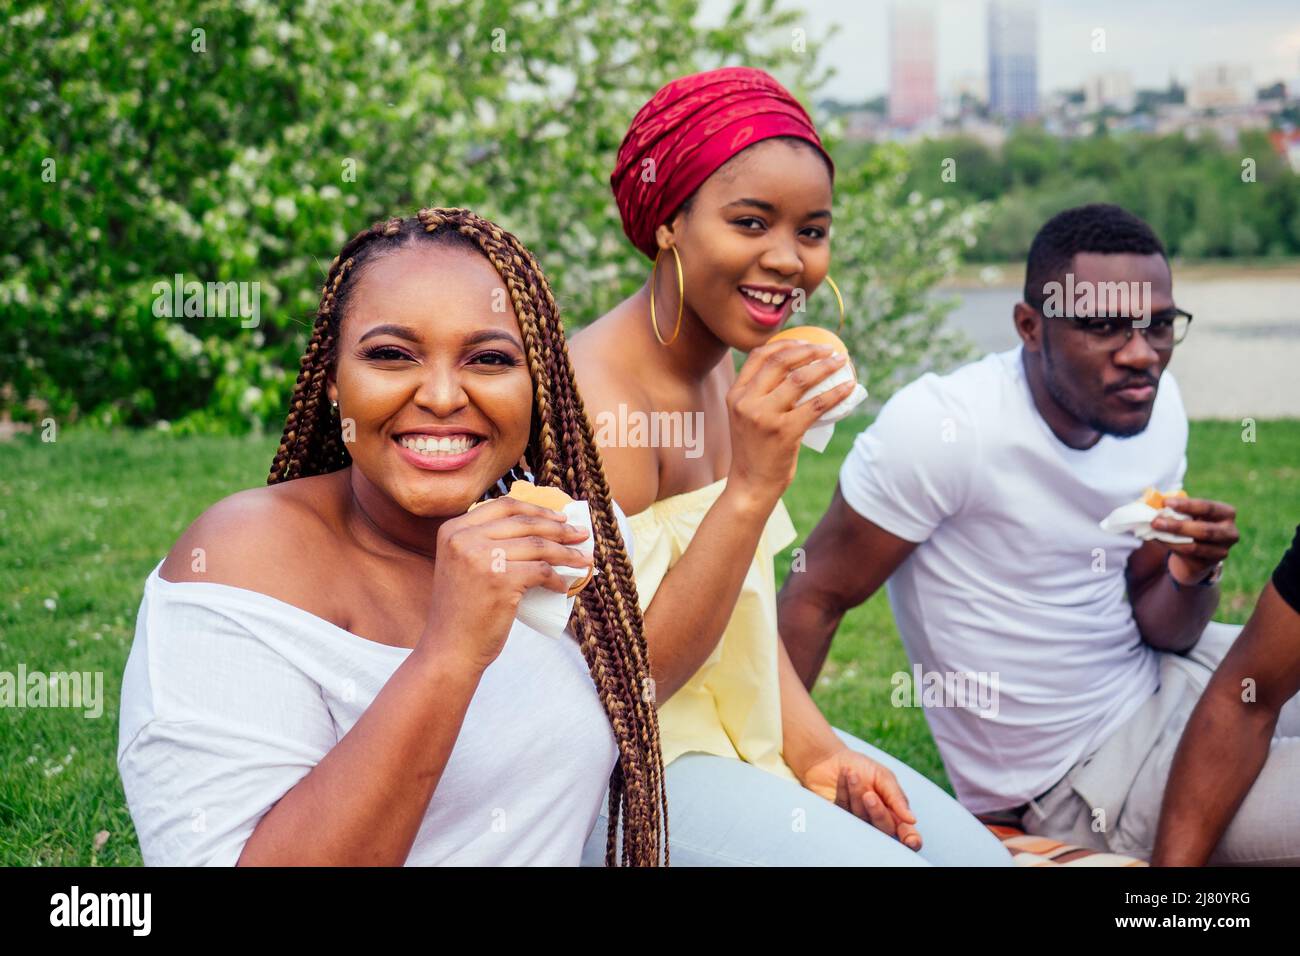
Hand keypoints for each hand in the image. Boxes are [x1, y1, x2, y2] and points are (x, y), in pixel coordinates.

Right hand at [418, 496, 592, 670]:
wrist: (450, 648)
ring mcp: (482, 558)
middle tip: (582, 536)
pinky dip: (558, 579)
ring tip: (583, 560)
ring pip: (539, 546)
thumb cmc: (463, 611)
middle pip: (525, 524)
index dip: (537, 509)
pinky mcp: (500, 580)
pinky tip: (564, 586)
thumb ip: (486, 543)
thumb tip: (540, 527)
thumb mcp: (463, 565)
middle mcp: (464, 538)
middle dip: (560, 529)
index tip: (560, 517)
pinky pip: (542, 572)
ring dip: (567, 553)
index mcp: (453, 529)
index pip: (504, 506)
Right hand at [725, 340, 856, 506]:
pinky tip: (848, 387)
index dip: (786, 343)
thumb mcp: (747, 417)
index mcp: (736, 394)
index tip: (806, 341)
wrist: (750, 485)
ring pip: (800, 380)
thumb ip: (760, 395)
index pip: (760, 355)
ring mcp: (764, 417)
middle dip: (809, 350)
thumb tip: (795, 371)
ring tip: (840, 362)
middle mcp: (746, 402)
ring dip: (825, 367)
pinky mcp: (783, 432)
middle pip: (781, 362)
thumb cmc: (755, 451)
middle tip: (829, 350)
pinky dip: (835, 393)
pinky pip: (816, 405)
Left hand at [798, 746, 922, 850]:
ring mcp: (858, 822)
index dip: (911, 840)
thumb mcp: (883, 777)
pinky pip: (844, 812)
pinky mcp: (840, 819)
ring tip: (852, 774)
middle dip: (877, 812)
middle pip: (884, 829)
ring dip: (857, 794)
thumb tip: (912, 820)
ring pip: (862, 820)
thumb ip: (897, 798)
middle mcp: (878, 820)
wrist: (830, 758)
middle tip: (868, 794)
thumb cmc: (862, 767)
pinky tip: (844, 775)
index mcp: (895, 812)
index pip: (906, 833)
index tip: (911, 841)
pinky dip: (844, 791)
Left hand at [1151, 497, 1239, 584]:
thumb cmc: (1193, 523)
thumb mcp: (1191, 513)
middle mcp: (1230, 532)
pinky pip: (1188, 555)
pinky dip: (1171, 547)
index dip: (1186, 505)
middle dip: (1177, 525)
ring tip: (1154, 531)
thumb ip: (1178, 507)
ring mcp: (1222, 550)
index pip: (1207, 507)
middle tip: (1156, 521)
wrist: (1199, 550)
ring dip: (1171, 539)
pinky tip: (1158, 540)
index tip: (1166, 502)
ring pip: (1195, 546)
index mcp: (1227, 513)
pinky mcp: (1211, 563)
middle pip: (1204, 530)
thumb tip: (1155, 501)